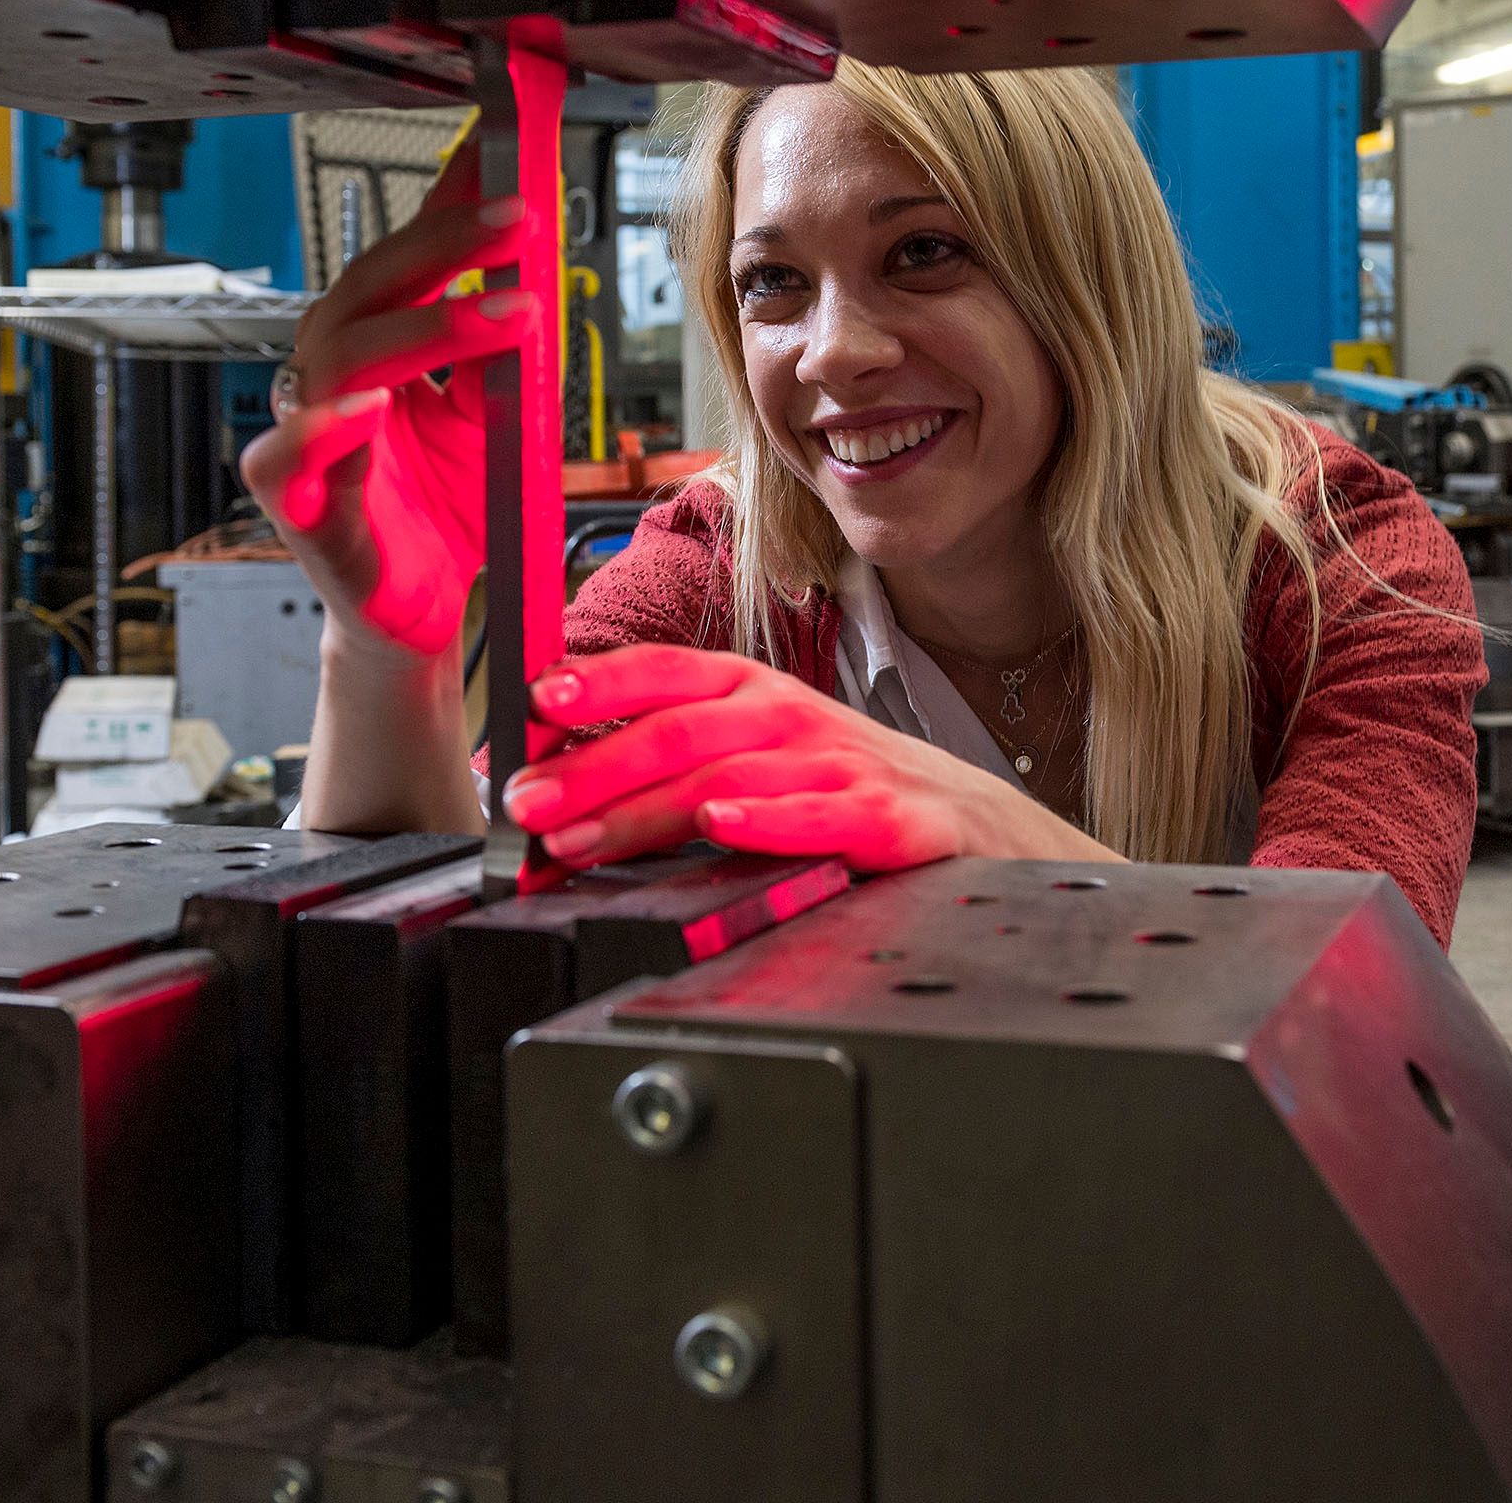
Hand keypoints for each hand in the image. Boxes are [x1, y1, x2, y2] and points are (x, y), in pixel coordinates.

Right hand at [239, 162, 539, 659]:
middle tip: (519, 217)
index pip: (403, 261)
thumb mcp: (495, 420)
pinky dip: (320, 431)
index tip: (495, 148)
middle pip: (364, 291)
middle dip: (442, 245)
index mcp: (374, 353)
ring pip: (332, 360)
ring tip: (504, 314)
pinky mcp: (303, 514)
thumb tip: (532, 264)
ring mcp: (309, 444)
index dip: (443, 204)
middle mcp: (330, 385)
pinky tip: (366, 408)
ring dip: (422, 327)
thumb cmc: (447, 514)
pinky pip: (284, 462)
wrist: (421, 617)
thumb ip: (500, 352)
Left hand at [499, 643, 1111, 873]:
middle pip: (682, 730)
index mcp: (761, 696)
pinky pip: (824, 814)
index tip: (536, 699)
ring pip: (733, 774)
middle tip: (527, 803)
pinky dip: (770, 819)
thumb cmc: (859, 793)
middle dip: (594, 765)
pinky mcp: (890, 818)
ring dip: (647, 807)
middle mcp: (796, 717)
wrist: (984, 829)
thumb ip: (684, 766)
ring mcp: (845, 764)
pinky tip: (722, 828)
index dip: (602, 680)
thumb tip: (570, 783)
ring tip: (582, 838)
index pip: (670, 672)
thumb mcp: (770, 759)